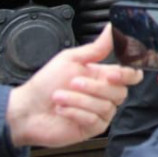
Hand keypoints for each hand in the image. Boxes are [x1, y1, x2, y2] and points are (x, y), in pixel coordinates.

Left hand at [5, 25, 141, 147]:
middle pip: (120, 92)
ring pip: (106, 106)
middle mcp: (105, 95)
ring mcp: (100, 113)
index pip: (131, 75)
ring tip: (60, 97)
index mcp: (104, 76)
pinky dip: (75, 112)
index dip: (127, 75)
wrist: (26, 109)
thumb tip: (111, 28)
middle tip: (73, 82)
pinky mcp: (92, 128)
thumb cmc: (44, 84)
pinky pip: (94, 119)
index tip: (111, 74)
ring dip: (79, 100)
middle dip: (94, 87)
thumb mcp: (71, 59)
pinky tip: (62, 109)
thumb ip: (97, 47)